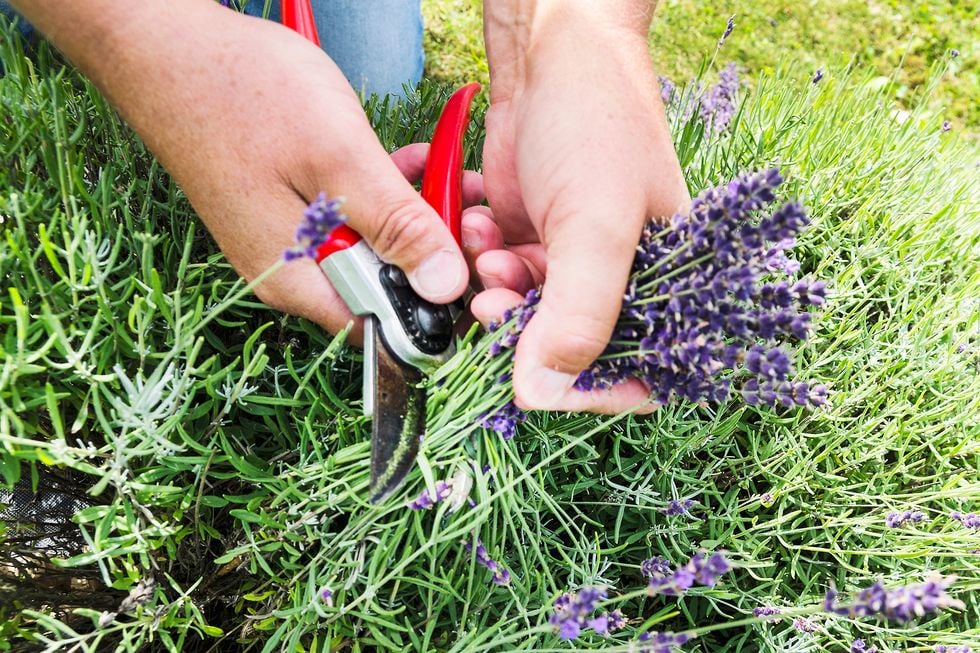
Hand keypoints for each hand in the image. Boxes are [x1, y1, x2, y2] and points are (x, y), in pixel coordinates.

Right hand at [12, 0, 482, 340]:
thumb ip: (396, 227)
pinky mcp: (286, 209)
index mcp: (299, 281)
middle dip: (433, 248)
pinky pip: (350, 217)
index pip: (384, 328)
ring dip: (413, 213)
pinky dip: (382, 192)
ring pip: (372, 246)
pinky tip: (407, 159)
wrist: (168, 47)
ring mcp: (287, 241)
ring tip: (447, 171)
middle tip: (467, 200)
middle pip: (384, 286)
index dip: (438, 303)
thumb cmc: (246, 97)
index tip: (475, 259)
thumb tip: (447, 288)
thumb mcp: (340, 161)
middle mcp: (291, 274)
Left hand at [472, 1, 690, 412]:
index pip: (640, 369)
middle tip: (495, 302)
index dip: (594, 387)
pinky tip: (480, 224)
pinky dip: (483, 261)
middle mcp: (619, 277)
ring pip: (525, 316)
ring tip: (488, 248)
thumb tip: (542, 392)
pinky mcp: (531, 238)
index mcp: (667, 280)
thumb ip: (576, 313)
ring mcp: (570, 259)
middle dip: (525, 330)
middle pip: (569, 348)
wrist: (549, 52)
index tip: (544, 387)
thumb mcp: (597, 225)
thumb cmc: (597, 126)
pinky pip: (499, 279)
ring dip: (497, 291)